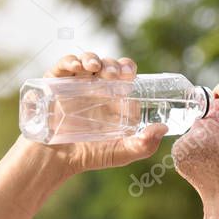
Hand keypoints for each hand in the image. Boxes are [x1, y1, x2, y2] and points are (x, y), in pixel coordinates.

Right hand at [22, 52, 168, 172]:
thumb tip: (163, 129)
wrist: (56, 160)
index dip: (127, 68)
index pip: (123, 74)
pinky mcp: (55, 84)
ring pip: (86, 60)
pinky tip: (76, 67)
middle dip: (111, 64)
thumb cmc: (89, 155)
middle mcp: (95, 87)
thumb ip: (143, 145)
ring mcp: (75, 84)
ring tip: (94, 67)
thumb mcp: (120, 153)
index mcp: (112, 97)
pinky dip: (69, 61)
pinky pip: (62, 66)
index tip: (128, 72)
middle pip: (107, 64)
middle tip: (112, 75)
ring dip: (92, 58)